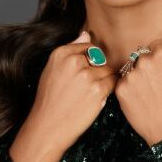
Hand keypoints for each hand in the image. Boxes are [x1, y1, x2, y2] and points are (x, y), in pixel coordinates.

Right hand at [11, 31, 116, 155]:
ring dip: (104, 81)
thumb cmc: (50, 99)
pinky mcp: (97, 90)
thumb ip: (70, 50)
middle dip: (98, 70)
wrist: (47, 126)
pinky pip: (113, 82)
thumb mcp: (52, 69)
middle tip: (85, 86)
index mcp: (61, 53)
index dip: (90, 61)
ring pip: (109, 70)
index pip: (89, 46)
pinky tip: (95, 99)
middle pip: (101, 58)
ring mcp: (87, 75)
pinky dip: (108, 90)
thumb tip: (87, 34)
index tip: (84, 73)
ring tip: (89, 94)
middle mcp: (74, 61)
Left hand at [114, 37, 161, 146]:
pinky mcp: (120, 90)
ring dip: (139, 76)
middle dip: (150, 65)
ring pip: (133, 68)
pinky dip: (131, 88)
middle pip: (143, 55)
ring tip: (151, 93)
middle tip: (159, 84)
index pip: (157, 44)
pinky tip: (142, 99)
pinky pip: (124, 82)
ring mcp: (130, 76)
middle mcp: (144, 62)